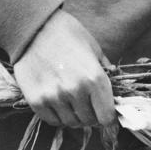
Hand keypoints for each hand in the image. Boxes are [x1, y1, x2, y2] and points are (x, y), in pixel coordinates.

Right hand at [12, 10, 115, 128]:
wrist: (36, 28)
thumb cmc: (69, 34)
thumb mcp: (94, 48)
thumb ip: (104, 69)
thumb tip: (114, 85)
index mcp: (94, 77)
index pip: (106, 114)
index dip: (108, 116)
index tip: (107, 113)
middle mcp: (75, 91)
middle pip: (89, 120)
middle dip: (92, 115)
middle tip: (90, 105)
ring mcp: (54, 97)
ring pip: (71, 122)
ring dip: (75, 116)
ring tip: (75, 103)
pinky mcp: (36, 100)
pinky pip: (52, 120)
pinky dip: (59, 116)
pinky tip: (61, 104)